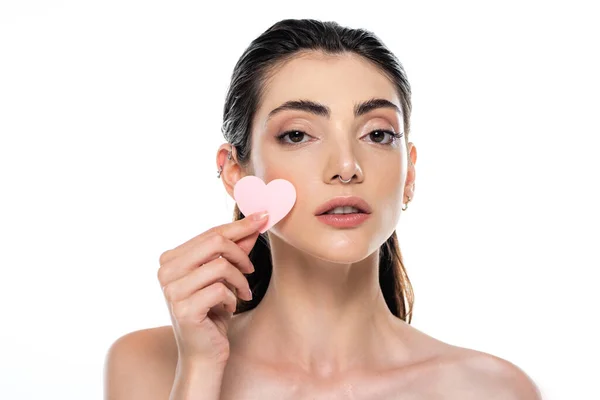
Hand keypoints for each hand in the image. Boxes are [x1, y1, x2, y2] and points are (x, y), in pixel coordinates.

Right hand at [157, 211, 268, 365]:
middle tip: (250, 270)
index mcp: (170, 259)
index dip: (239, 226)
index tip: (263, 217)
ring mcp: (171, 290)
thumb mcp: (224, 276)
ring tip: (242, 292)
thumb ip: (235, 249)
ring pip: (221, 265)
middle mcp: (165, 271)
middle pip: (215, 242)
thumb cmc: (213, 312)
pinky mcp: (183, 308)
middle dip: (240, 254)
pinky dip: (233, 297)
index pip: (210, 233)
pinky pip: (221, 289)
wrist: (204, 354)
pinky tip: (229, 307)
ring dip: (239, 280)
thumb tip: (255, 222)